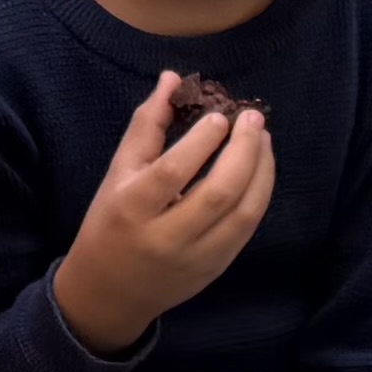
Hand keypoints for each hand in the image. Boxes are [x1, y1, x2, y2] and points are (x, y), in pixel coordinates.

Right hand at [49, 76, 275, 355]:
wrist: (109, 293)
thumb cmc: (110, 223)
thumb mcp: (117, 173)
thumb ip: (146, 125)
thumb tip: (173, 78)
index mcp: (132, 209)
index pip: (173, 172)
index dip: (202, 141)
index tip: (221, 116)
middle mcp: (165, 238)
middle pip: (219, 193)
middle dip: (244, 151)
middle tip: (253, 118)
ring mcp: (195, 258)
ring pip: (243, 213)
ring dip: (262, 171)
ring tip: (263, 139)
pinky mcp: (215, 268)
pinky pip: (247, 228)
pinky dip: (260, 194)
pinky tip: (260, 169)